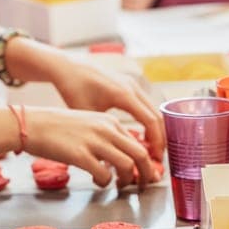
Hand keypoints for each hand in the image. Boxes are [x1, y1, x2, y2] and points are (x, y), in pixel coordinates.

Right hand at [26, 108, 153, 188]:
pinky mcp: (80, 155)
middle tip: (144, 186)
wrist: (31, 124)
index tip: (146, 174)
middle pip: (140, 154)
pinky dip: (105, 183)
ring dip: (127, 180)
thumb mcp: (87, 124)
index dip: (146, 162)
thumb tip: (118, 157)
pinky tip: (97, 181)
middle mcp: (106, 130)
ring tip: (120, 186)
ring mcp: (94, 142)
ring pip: (127, 165)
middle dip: (147, 174)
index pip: (139, 143)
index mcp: (110, 122)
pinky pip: (104, 175)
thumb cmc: (56, 127)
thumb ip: (105, 137)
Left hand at [49, 62, 164, 158]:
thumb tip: (111, 161)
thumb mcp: (87, 116)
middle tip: (158, 158)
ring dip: (155, 130)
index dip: (156, 141)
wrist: (68, 67)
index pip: (150, 121)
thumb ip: (102, 135)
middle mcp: (132, 87)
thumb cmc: (74, 89)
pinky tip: (142, 136)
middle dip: (160, 138)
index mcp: (124, 95)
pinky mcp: (128, 85)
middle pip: (157, 115)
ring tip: (152, 150)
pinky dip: (148, 121)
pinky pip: (145, 105)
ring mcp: (132, 84)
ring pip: (153, 110)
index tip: (156, 158)